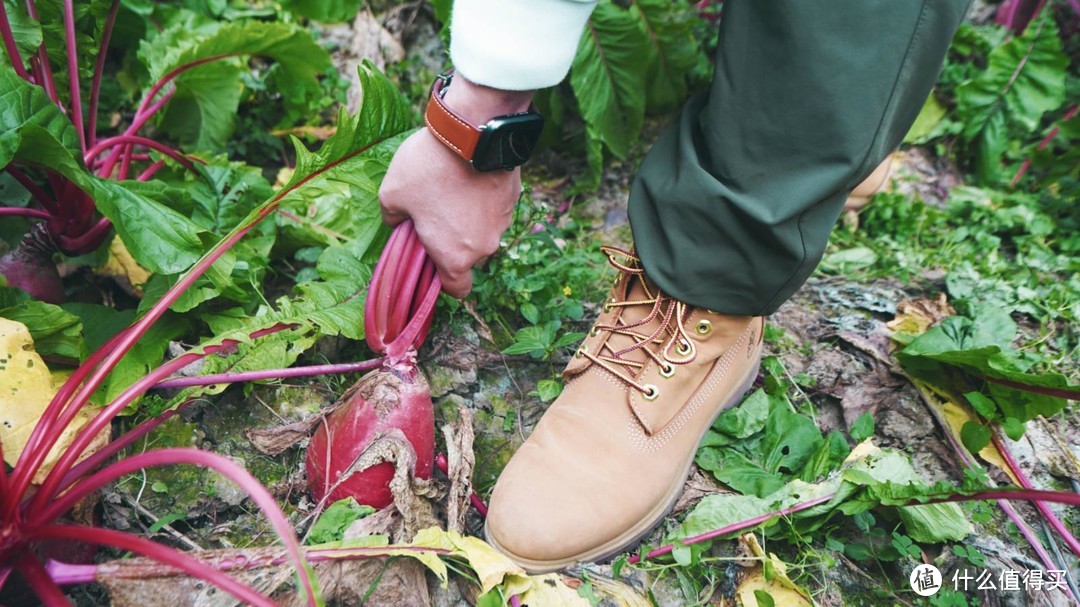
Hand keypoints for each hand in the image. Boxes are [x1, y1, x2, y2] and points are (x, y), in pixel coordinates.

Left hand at [379, 74, 532, 297]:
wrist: (471, 132)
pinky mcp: (512, 199)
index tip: (431, 263)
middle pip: (469, 257)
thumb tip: (398, 223)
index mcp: (454, 257)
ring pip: (483, 231)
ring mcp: (502, 223)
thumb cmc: (428, 169)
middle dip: (453, 242)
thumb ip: (393, 219)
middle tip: (433, 215)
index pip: (458, 290)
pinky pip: (493, 209)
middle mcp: (484, 247)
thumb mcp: (391, 195)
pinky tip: (467, 176)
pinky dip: (481, 200)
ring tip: (451, 189)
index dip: (443, 282)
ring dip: (468, 219)